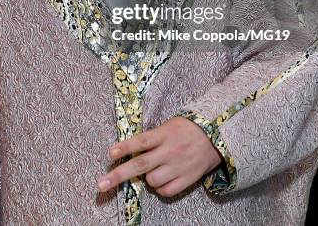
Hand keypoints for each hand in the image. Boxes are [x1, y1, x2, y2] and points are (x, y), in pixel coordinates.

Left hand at [98, 116, 221, 196]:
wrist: (216, 136)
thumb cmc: (187, 128)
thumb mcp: (169, 126)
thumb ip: (152, 138)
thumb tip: (132, 152)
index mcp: (164, 134)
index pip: (141, 141)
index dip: (125, 147)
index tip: (110, 153)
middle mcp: (169, 151)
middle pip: (140, 165)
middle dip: (118, 175)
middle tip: (101, 184)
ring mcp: (178, 166)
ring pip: (152, 180)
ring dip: (147, 178)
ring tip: (155, 169)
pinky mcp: (187, 178)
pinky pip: (166, 191)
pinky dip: (160, 188)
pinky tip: (163, 179)